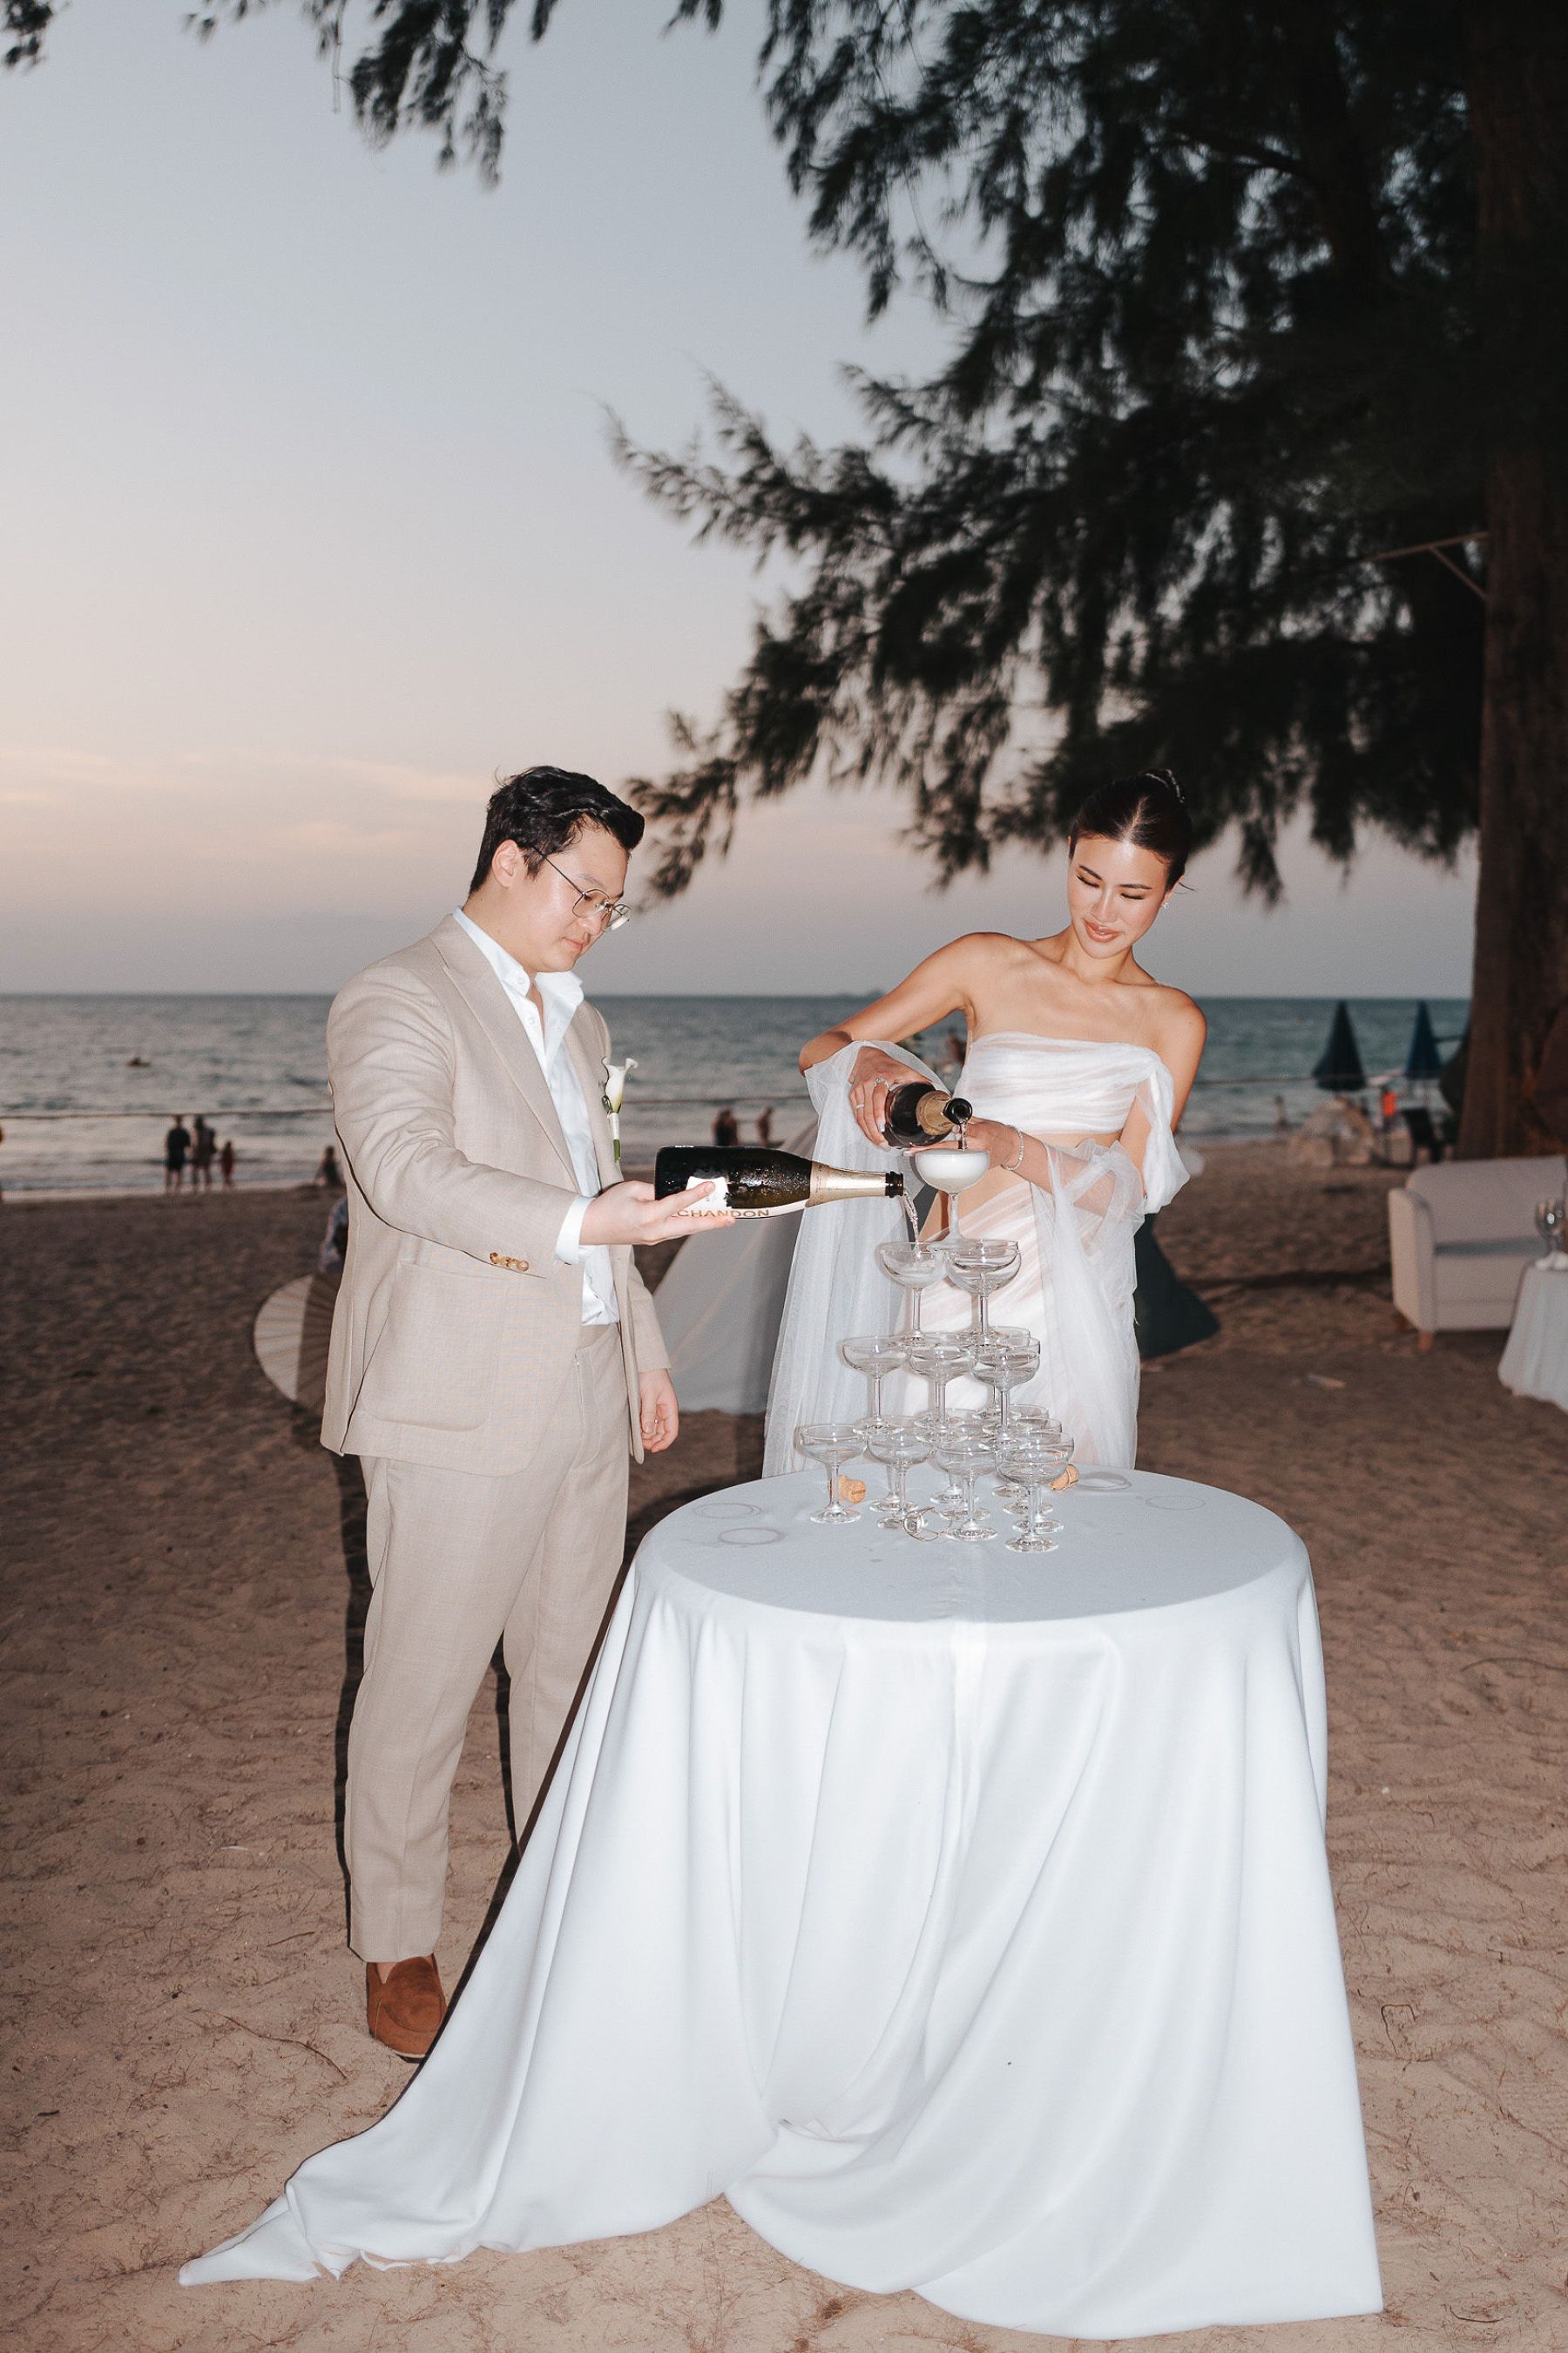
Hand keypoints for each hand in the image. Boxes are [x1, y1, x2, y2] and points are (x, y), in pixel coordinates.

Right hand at [580, 1180, 734, 1247]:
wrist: (590, 1228)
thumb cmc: (607, 1205)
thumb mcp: (630, 1189)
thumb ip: (654, 1190)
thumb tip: (671, 1192)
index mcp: (648, 1216)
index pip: (678, 1203)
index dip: (696, 1195)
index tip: (711, 1188)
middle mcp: (655, 1231)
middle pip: (690, 1226)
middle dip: (712, 1222)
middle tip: (731, 1219)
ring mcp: (654, 1239)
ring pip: (684, 1230)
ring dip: (704, 1225)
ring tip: (722, 1220)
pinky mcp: (652, 1240)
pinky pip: (675, 1231)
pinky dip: (689, 1225)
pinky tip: (699, 1220)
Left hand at [639, 1368, 678, 1452]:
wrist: (645, 1361)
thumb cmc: (651, 1375)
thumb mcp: (649, 1394)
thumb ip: (648, 1413)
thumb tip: (648, 1431)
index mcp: (670, 1408)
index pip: (671, 1431)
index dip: (664, 1443)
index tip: (653, 1450)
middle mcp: (665, 1411)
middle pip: (662, 1433)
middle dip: (653, 1441)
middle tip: (641, 1445)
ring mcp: (656, 1409)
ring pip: (654, 1428)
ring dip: (647, 1436)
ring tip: (637, 1438)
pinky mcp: (647, 1406)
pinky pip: (647, 1421)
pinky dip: (642, 1428)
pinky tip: (635, 1431)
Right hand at [847, 1047, 910, 1147]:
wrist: (868, 1056)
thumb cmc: (888, 1065)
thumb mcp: (905, 1069)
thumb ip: (919, 1080)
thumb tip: (935, 1091)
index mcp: (881, 1078)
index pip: (877, 1098)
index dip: (878, 1114)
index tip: (883, 1128)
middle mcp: (867, 1085)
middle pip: (867, 1112)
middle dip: (874, 1131)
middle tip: (884, 1144)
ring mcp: (858, 1091)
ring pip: (860, 1116)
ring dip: (868, 1132)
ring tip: (879, 1144)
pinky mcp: (853, 1096)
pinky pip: (856, 1114)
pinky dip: (863, 1127)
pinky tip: (871, 1135)